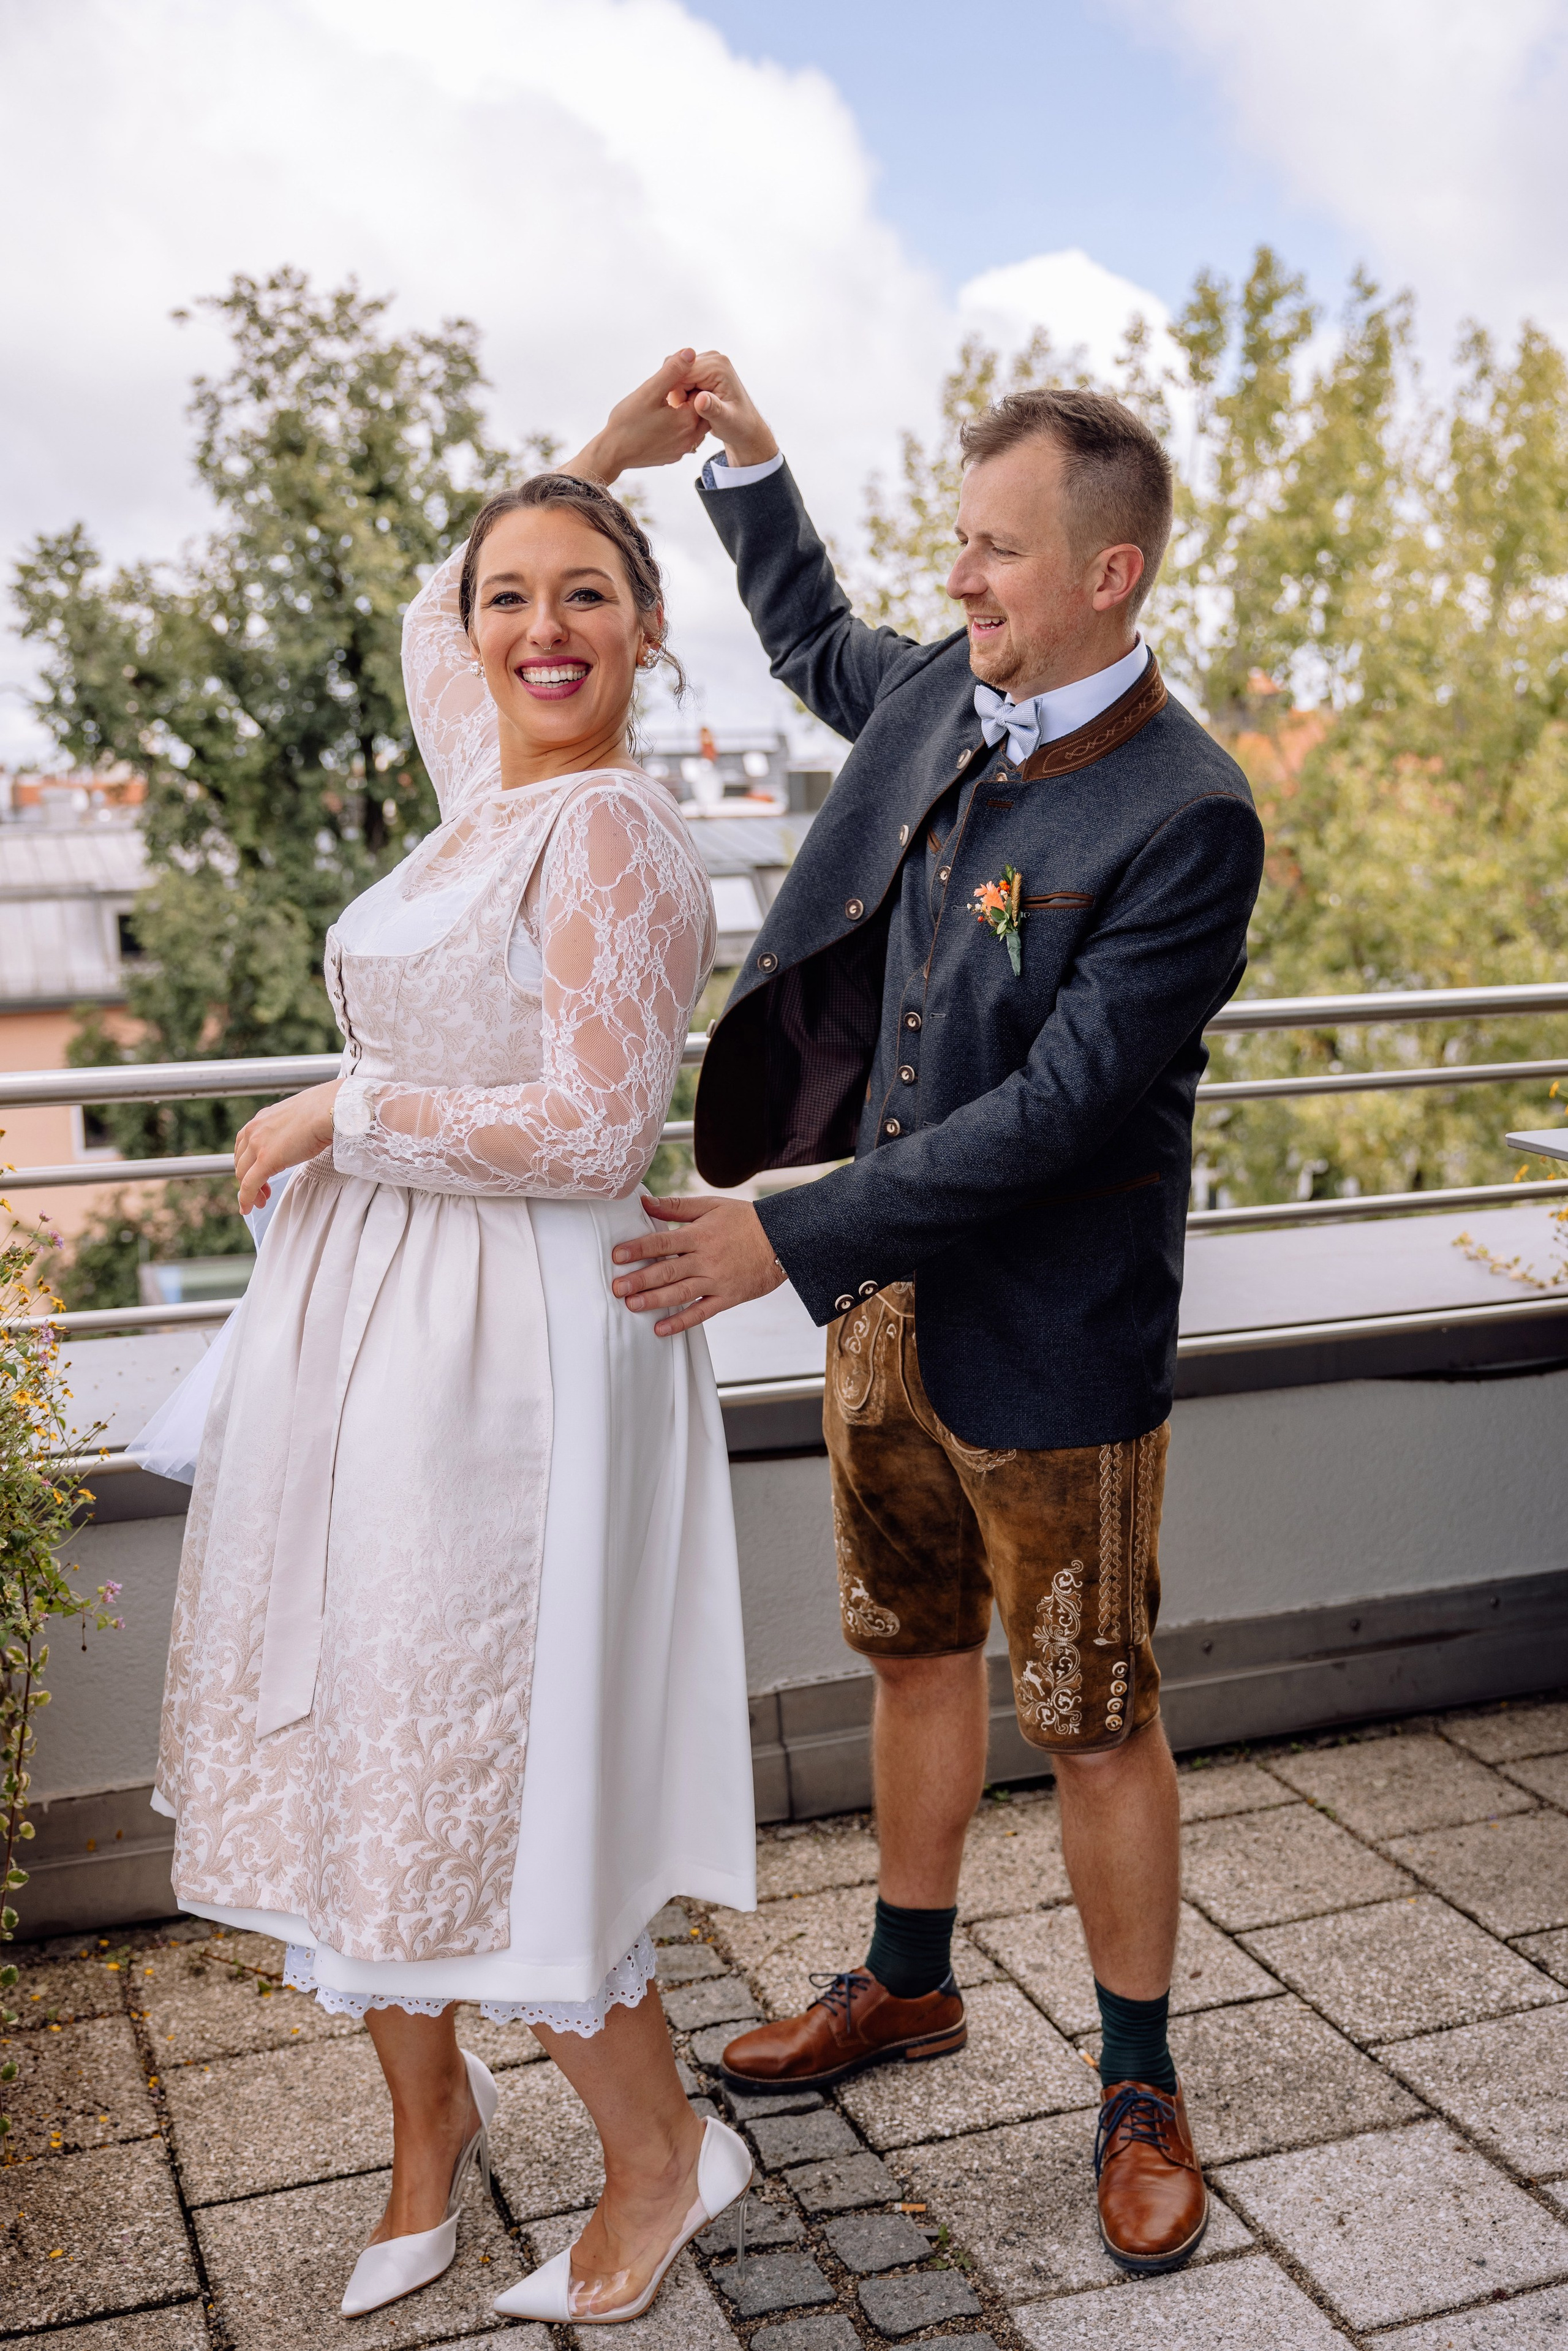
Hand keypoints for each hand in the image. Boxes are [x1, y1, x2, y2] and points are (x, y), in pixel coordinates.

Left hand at [234, 1081, 340, 1213]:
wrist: (329, 1110)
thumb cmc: (323, 1111)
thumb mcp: (299, 1118)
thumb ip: (292, 1129)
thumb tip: (303, 1135)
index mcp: (262, 1119)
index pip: (244, 1144)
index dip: (248, 1163)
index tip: (256, 1174)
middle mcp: (254, 1130)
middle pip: (241, 1161)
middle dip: (247, 1179)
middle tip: (260, 1192)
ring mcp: (257, 1145)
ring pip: (243, 1174)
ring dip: (249, 1191)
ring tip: (260, 1201)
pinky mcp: (265, 1160)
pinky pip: (249, 1185)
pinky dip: (246, 1198)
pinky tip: (249, 1208)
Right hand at [564, 349, 713, 484]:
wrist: (613, 453)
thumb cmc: (628, 421)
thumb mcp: (649, 391)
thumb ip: (672, 371)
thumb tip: (690, 352)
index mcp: (689, 419)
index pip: (701, 393)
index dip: (687, 382)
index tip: (670, 381)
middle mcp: (691, 438)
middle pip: (699, 410)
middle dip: (688, 397)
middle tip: (668, 392)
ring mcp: (683, 449)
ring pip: (693, 424)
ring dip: (684, 413)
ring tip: (665, 406)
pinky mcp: (674, 456)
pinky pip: (683, 437)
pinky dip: (677, 427)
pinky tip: (662, 422)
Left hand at [612, 1193, 784, 1334]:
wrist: (783, 1239)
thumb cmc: (744, 1220)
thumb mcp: (711, 1205)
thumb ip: (676, 1207)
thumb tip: (644, 1201)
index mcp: (699, 1234)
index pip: (663, 1242)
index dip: (639, 1249)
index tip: (617, 1256)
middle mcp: (706, 1259)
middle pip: (668, 1271)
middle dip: (640, 1280)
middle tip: (617, 1288)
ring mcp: (717, 1280)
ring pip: (681, 1293)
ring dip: (655, 1301)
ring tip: (631, 1306)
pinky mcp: (727, 1298)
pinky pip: (702, 1313)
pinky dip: (681, 1322)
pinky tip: (661, 1329)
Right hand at [668, 350, 778, 469]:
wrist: (746, 427)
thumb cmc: (739, 426)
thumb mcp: (726, 421)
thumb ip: (713, 410)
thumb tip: (700, 399)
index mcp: (718, 366)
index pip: (683, 372)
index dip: (676, 393)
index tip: (680, 412)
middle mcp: (713, 358)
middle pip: (678, 370)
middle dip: (677, 393)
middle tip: (685, 414)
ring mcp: (708, 362)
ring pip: (677, 374)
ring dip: (678, 394)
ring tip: (689, 412)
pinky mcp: (703, 369)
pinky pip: (682, 378)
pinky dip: (681, 393)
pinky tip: (689, 407)